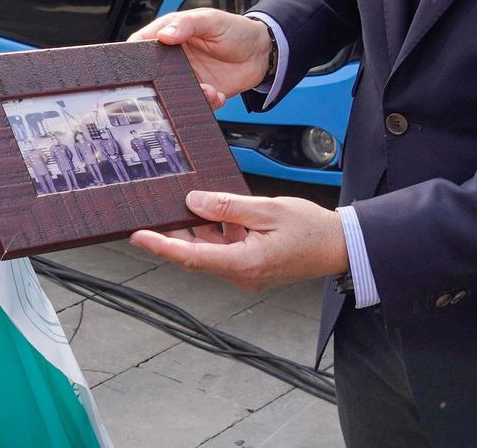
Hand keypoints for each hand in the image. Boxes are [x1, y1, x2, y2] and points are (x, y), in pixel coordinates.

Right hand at [128, 8, 269, 108]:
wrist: (262, 51)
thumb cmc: (235, 29)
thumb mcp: (211, 20)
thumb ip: (187, 25)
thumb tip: (164, 35)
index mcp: (171, 34)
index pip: (142, 44)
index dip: (134, 53)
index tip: (138, 63)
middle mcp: (175, 58)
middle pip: (153, 73)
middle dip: (158, 82)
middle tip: (171, 84)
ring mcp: (188, 76)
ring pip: (173, 92)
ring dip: (186, 94)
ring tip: (205, 89)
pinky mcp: (202, 92)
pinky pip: (196, 103)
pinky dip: (205, 102)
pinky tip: (216, 94)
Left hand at [130, 190, 348, 290]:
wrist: (338, 246)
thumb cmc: (311, 228)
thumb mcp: (268, 209)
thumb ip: (229, 207)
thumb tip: (194, 202)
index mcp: (244, 263)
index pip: (191, 256)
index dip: (161, 245)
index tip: (138, 236)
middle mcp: (241, 274)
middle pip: (196, 254)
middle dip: (176, 233)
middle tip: (156, 210)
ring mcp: (246, 274)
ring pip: (210, 251)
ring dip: (199, 230)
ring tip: (189, 204)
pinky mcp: (251, 268)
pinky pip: (224, 251)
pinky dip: (218, 233)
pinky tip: (219, 213)